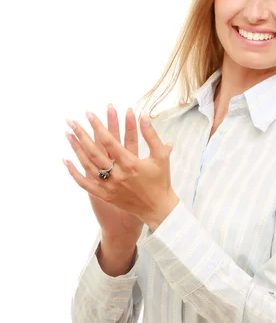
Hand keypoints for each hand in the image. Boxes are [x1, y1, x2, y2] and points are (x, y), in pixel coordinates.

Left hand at [63, 105, 178, 232]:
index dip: (98, 126)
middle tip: (71, 121)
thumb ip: (151, 135)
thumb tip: (143, 115)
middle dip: (81, 134)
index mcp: (130, 163)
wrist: (158, 208)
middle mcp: (117, 175)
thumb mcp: (161, 156)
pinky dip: (74, 173)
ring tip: (68, 134)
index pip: (109, 141)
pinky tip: (66, 161)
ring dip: (76, 149)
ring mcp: (109, 186)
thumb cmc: (161, 180)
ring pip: (87, 165)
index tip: (89, 113)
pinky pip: (85, 184)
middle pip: (94, 151)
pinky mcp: (105, 196)